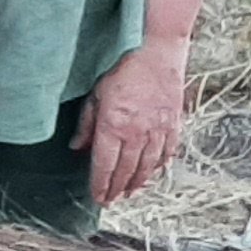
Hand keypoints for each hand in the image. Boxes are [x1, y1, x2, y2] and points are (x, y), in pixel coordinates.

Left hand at [74, 36, 189, 207]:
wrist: (156, 50)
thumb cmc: (123, 66)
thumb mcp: (96, 94)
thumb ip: (86, 124)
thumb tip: (77, 147)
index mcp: (113, 127)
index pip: (104, 166)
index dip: (100, 185)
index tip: (97, 198)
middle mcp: (136, 134)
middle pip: (125, 171)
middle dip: (117, 189)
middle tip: (111, 200)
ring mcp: (158, 131)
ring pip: (147, 167)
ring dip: (138, 183)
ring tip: (130, 192)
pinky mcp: (173, 124)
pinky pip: (167, 153)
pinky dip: (160, 166)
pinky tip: (154, 173)